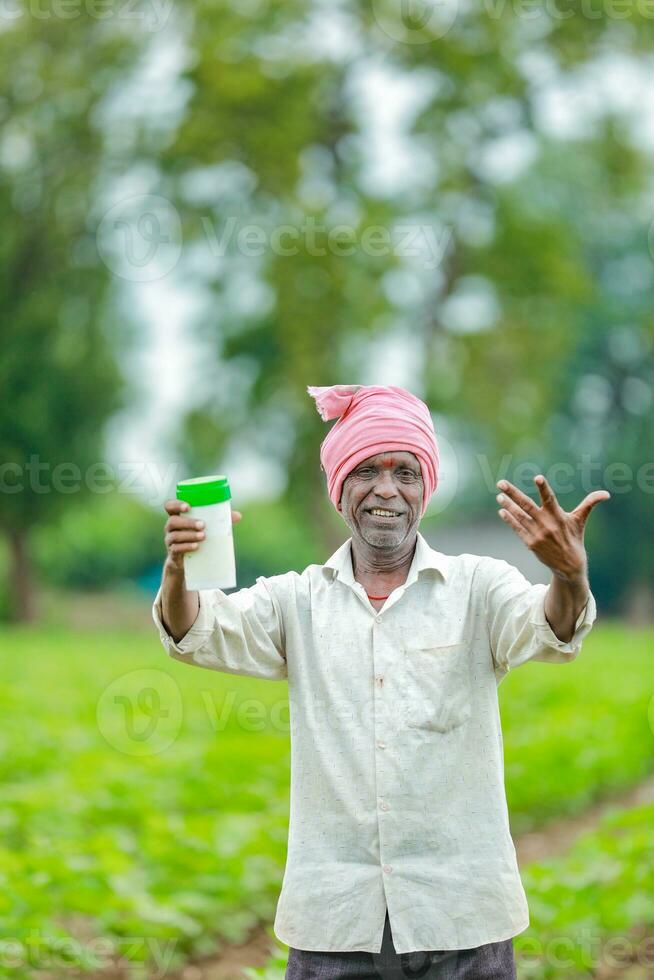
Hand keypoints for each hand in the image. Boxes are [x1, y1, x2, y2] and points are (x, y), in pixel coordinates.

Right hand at [163, 499, 241, 572]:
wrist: (188, 561)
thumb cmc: (198, 537)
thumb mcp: (208, 528)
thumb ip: (220, 520)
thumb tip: (238, 516)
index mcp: (177, 516)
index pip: (170, 506)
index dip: (176, 504)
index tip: (188, 506)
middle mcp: (171, 527)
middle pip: (172, 521)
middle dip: (188, 522)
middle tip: (203, 525)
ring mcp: (170, 540)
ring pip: (175, 535)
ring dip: (189, 535)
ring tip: (203, 536)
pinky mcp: (173, 553)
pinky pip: (176, 549)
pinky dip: (187, 547)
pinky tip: (196, 546)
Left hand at [495, 475, 609, 581]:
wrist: (570, 566)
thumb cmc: (575, 538)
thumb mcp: (581, 521)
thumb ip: (590, 504)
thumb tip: (606, 494)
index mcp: (559, 516)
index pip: (550, 499)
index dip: (544, 488)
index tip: (538, 478)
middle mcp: (546, 524)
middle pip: (526, 505)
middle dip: (513, 493)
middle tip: (501, 483)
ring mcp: (537, 534)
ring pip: (519, 516)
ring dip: (508, 505)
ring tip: (499, 495)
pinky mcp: (531, 544)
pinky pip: (517, 529)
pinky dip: (510, 519)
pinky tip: (502, 511)